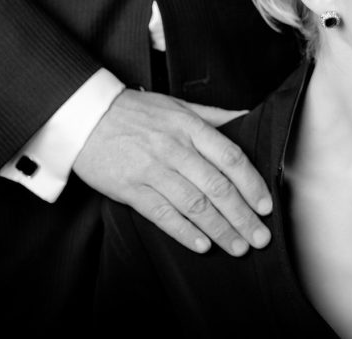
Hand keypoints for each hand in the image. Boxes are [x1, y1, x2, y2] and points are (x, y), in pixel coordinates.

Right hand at [74, 89, 271, 256]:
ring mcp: (151, 169)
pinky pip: (161, 214)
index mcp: (189, 127)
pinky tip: (202, 245)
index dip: (252, 184)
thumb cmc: (134, 111)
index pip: (230, 158)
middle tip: (260, 237)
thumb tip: (246, 117)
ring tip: (238, 246)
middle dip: (242, 215)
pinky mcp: (130, 188)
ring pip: (193, 204)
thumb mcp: (176, 105)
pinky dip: (184, 232)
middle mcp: (174, 148)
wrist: (85, 116)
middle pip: (216, 187)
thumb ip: (212, 115)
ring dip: (219, 229)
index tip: (266, 205)